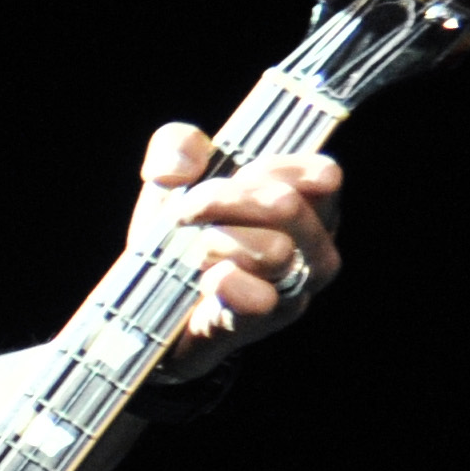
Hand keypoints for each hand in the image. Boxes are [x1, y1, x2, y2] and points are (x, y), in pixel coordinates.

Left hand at [131, 122, 339, 377]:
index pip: (321, 176)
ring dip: (219, 242)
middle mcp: (312, 247)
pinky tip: (206, 279)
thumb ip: (176, 147)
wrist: (147, 303)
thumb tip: (181, 166)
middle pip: (288, 206)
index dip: (272, 168)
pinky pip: (260, 300)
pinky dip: (227, 283)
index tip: (230, 174)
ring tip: (194, 251)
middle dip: (225, 198)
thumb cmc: (177, 234)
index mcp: (305, 205)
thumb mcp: (170, 179)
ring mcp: (294, 289)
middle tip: (186, 210)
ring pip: (275, 251)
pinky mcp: (262, 324)